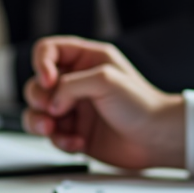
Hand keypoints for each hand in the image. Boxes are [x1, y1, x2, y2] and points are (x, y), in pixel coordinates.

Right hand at [22, 37, 184, 169]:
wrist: (156, 138)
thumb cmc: (142, 104)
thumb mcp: (105, 80)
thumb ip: (70, 85)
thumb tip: (52, 103)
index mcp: (87, 60)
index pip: (49, 51)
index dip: (41, 64)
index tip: (49, 81)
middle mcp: (78, 83)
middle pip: (37, 84)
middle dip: (39, 98)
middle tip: (54, 109)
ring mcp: (75, 109)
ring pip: (38, 112)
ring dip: (39, 122)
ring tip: (52, 129)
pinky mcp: (75, 133)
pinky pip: (52, 136)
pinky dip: (59, 140)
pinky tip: (77, 142)